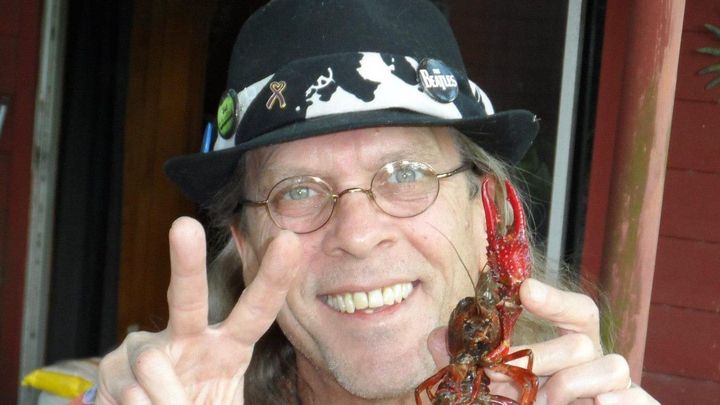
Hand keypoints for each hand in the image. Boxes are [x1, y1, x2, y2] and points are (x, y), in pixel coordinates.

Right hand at [96, 217, 300, 403]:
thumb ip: (220, 400)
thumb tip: (175, 396)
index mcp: (230, 347)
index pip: (256, 311)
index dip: (273, 280)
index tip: (288, 241)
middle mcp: (188, 337)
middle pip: (188, 296)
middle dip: (186, 262)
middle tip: (184, 225)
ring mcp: (147, 348)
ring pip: (151, 365)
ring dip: (167, 401)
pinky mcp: (113, 367)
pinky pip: (130, 392)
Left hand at [426, 278, 659, 403]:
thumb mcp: (497, 386)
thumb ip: (471, 362)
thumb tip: (433, 338)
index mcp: (571, 349)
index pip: (576, 311)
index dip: (554, 298)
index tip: (525, 290)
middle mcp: (598, 362)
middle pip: (581, 340)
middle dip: (541, 357)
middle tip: (503, 379)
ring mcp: (618, 389)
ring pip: (612, 365)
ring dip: (571, 383)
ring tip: (545, 401)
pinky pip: (642, 401)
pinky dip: (623, 401)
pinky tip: (599, 403)